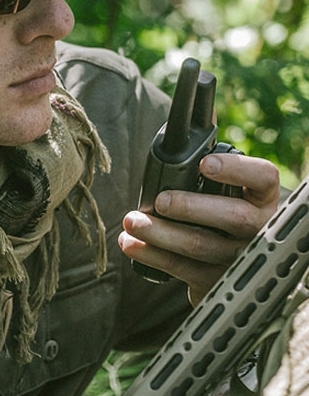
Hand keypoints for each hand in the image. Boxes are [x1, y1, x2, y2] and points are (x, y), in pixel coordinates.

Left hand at [118, 153, 280, 304]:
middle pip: (234, 217)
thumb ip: (216, 156)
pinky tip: (131, 243)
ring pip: (201, 246)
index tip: (205, 163)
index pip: (263, 177)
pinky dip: (152, 255)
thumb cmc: (225, 210)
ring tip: (131, 221)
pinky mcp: (216, 281)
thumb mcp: (230, 188)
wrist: (236, 262)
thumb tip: (205, 115)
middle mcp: (258, 228)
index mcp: (262, 197)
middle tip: (160, 200)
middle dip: (191, 207)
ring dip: (161, 233)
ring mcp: (238, 257)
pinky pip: (182, 269)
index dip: (236, 170)